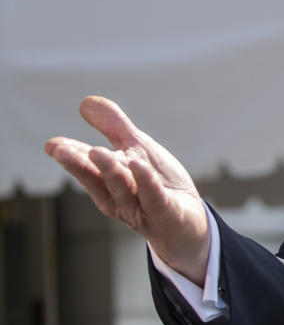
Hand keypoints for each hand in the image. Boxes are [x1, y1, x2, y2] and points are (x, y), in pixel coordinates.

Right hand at [45, 96, 209, 285]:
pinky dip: (146, 182)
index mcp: (109, 183)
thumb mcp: (137, 150)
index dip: (71, 156)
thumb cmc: (158, 185)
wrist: (189, 222)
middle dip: (80, 165)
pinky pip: (154, 197)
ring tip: (97, 152)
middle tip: (61, 151)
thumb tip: (84, 102)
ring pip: (122, 189)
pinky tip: (138, 165)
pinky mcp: (166, 213)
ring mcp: (142, 208)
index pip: (87, 169)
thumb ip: (113, 127)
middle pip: (99, 180)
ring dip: (109, 170)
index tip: (53, 145)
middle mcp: (120, 198)